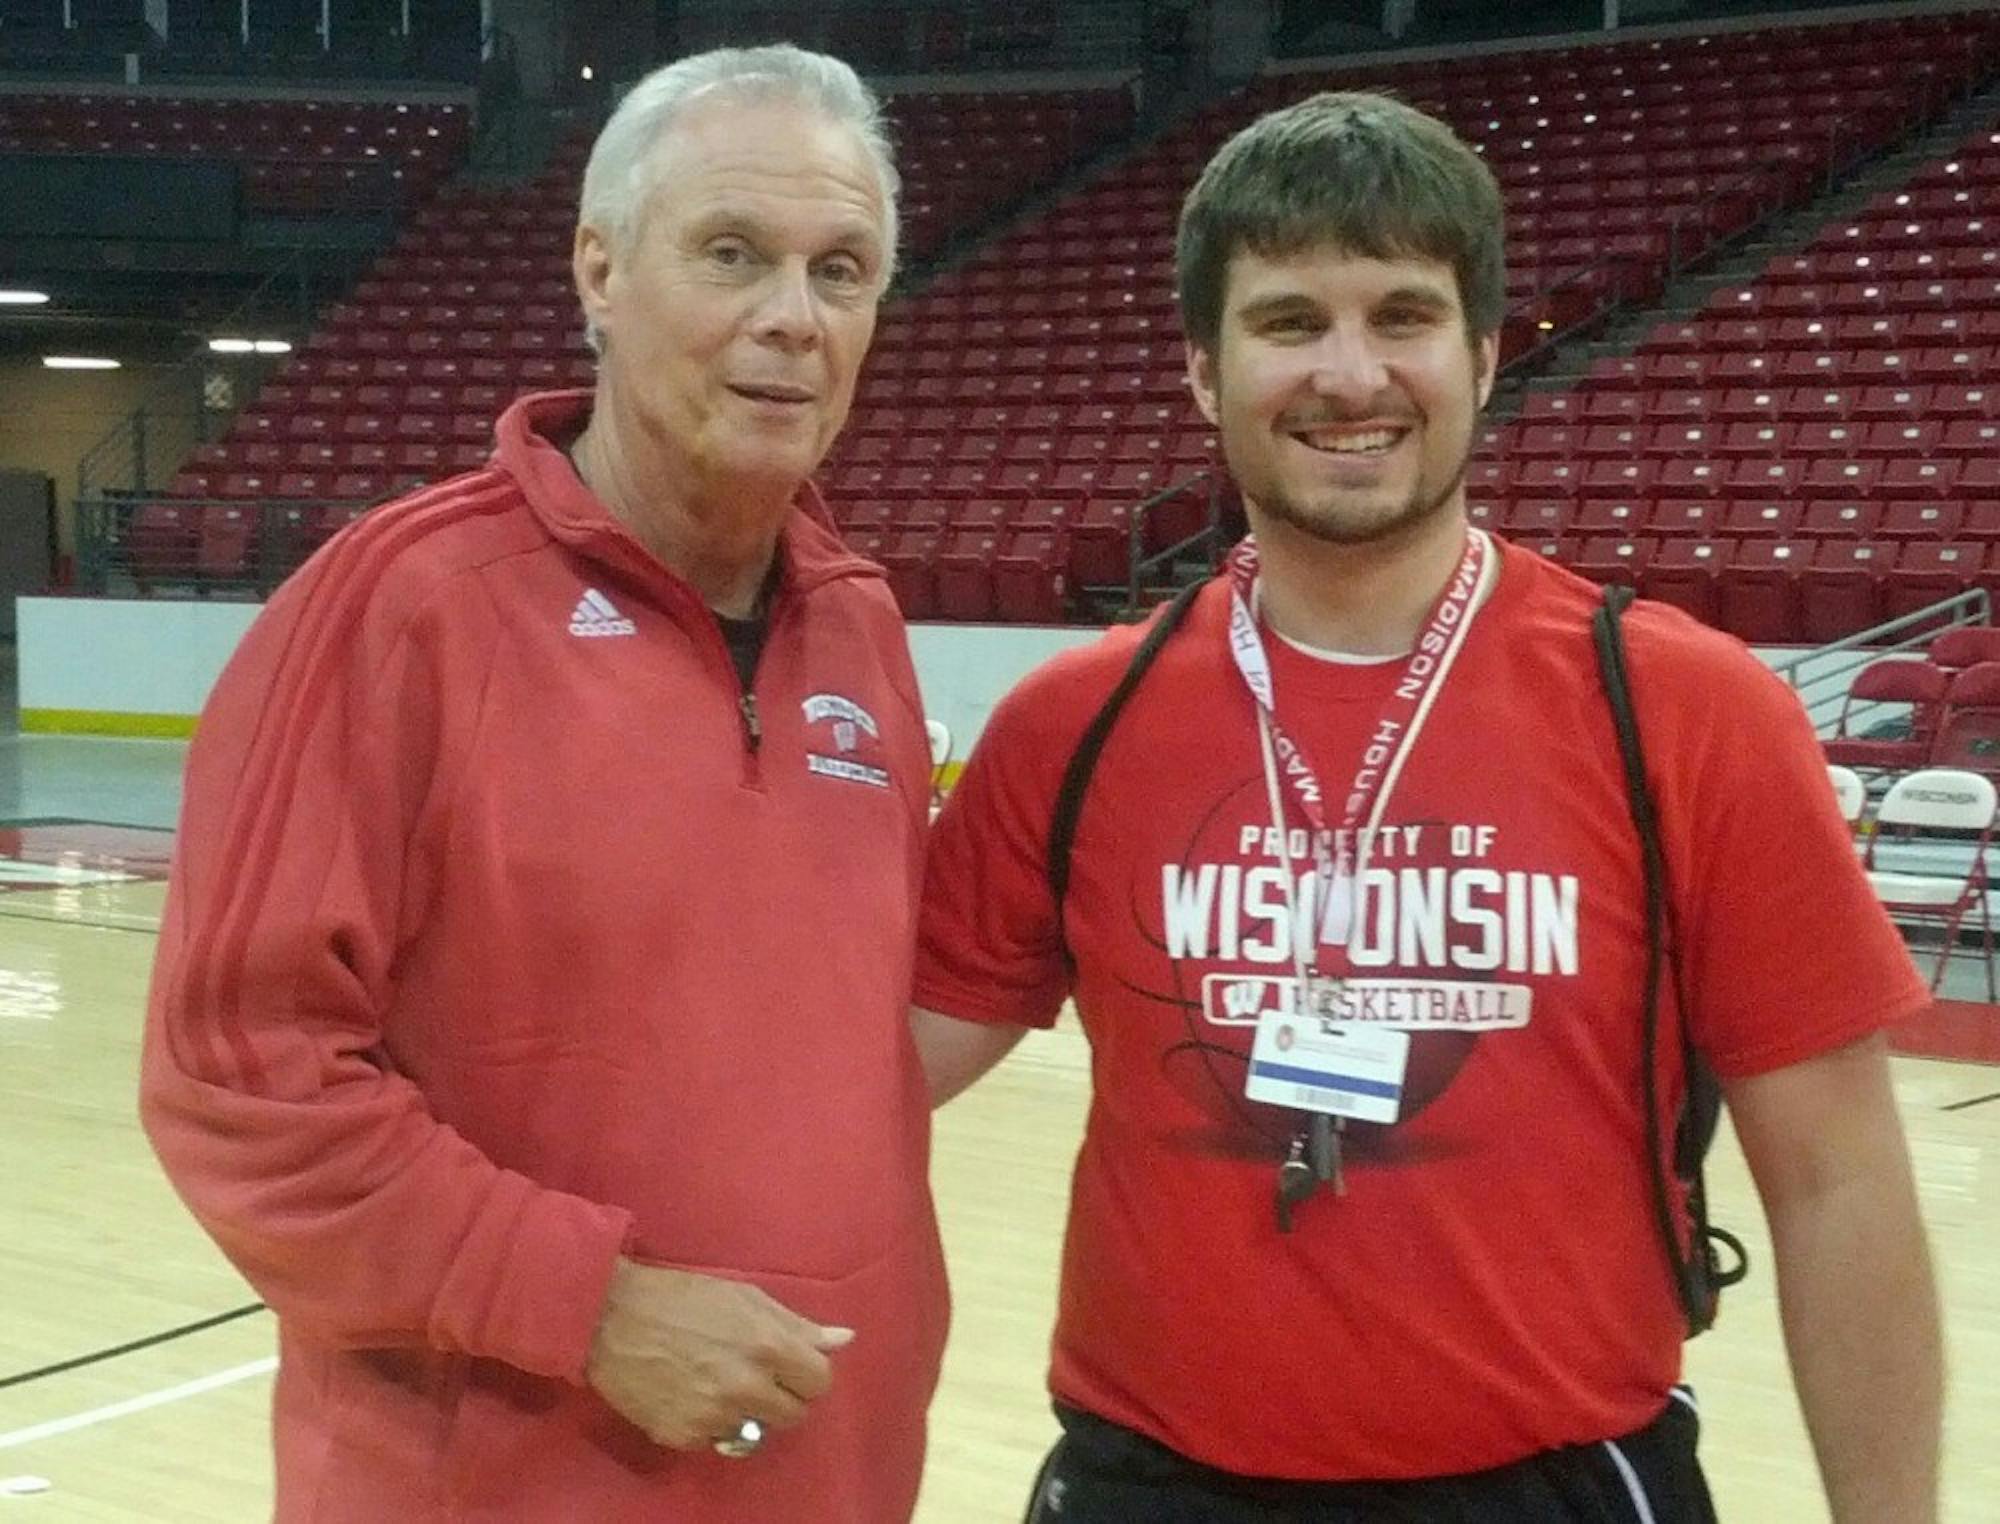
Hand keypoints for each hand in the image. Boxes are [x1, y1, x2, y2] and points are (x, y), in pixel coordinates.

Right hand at [583, 1257, 852, 1449]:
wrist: (608, 1317)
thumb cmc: (681, 1297)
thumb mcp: (745, 1297)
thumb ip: (796, 1324)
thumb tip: (844, 1340)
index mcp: (768, 1346)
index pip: (819, 1383)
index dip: (807, 1375)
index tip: (790, 1367)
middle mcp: (746, 1386)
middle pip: (793, 1415)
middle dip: (781, 1397)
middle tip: (753, 1376)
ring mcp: (714, 1416)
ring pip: (753, 1429)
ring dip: (742, 1411)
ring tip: (714, 1380)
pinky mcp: (683, 1436)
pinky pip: (712, 1438)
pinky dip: (705, 1421)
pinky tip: (685, 1392)